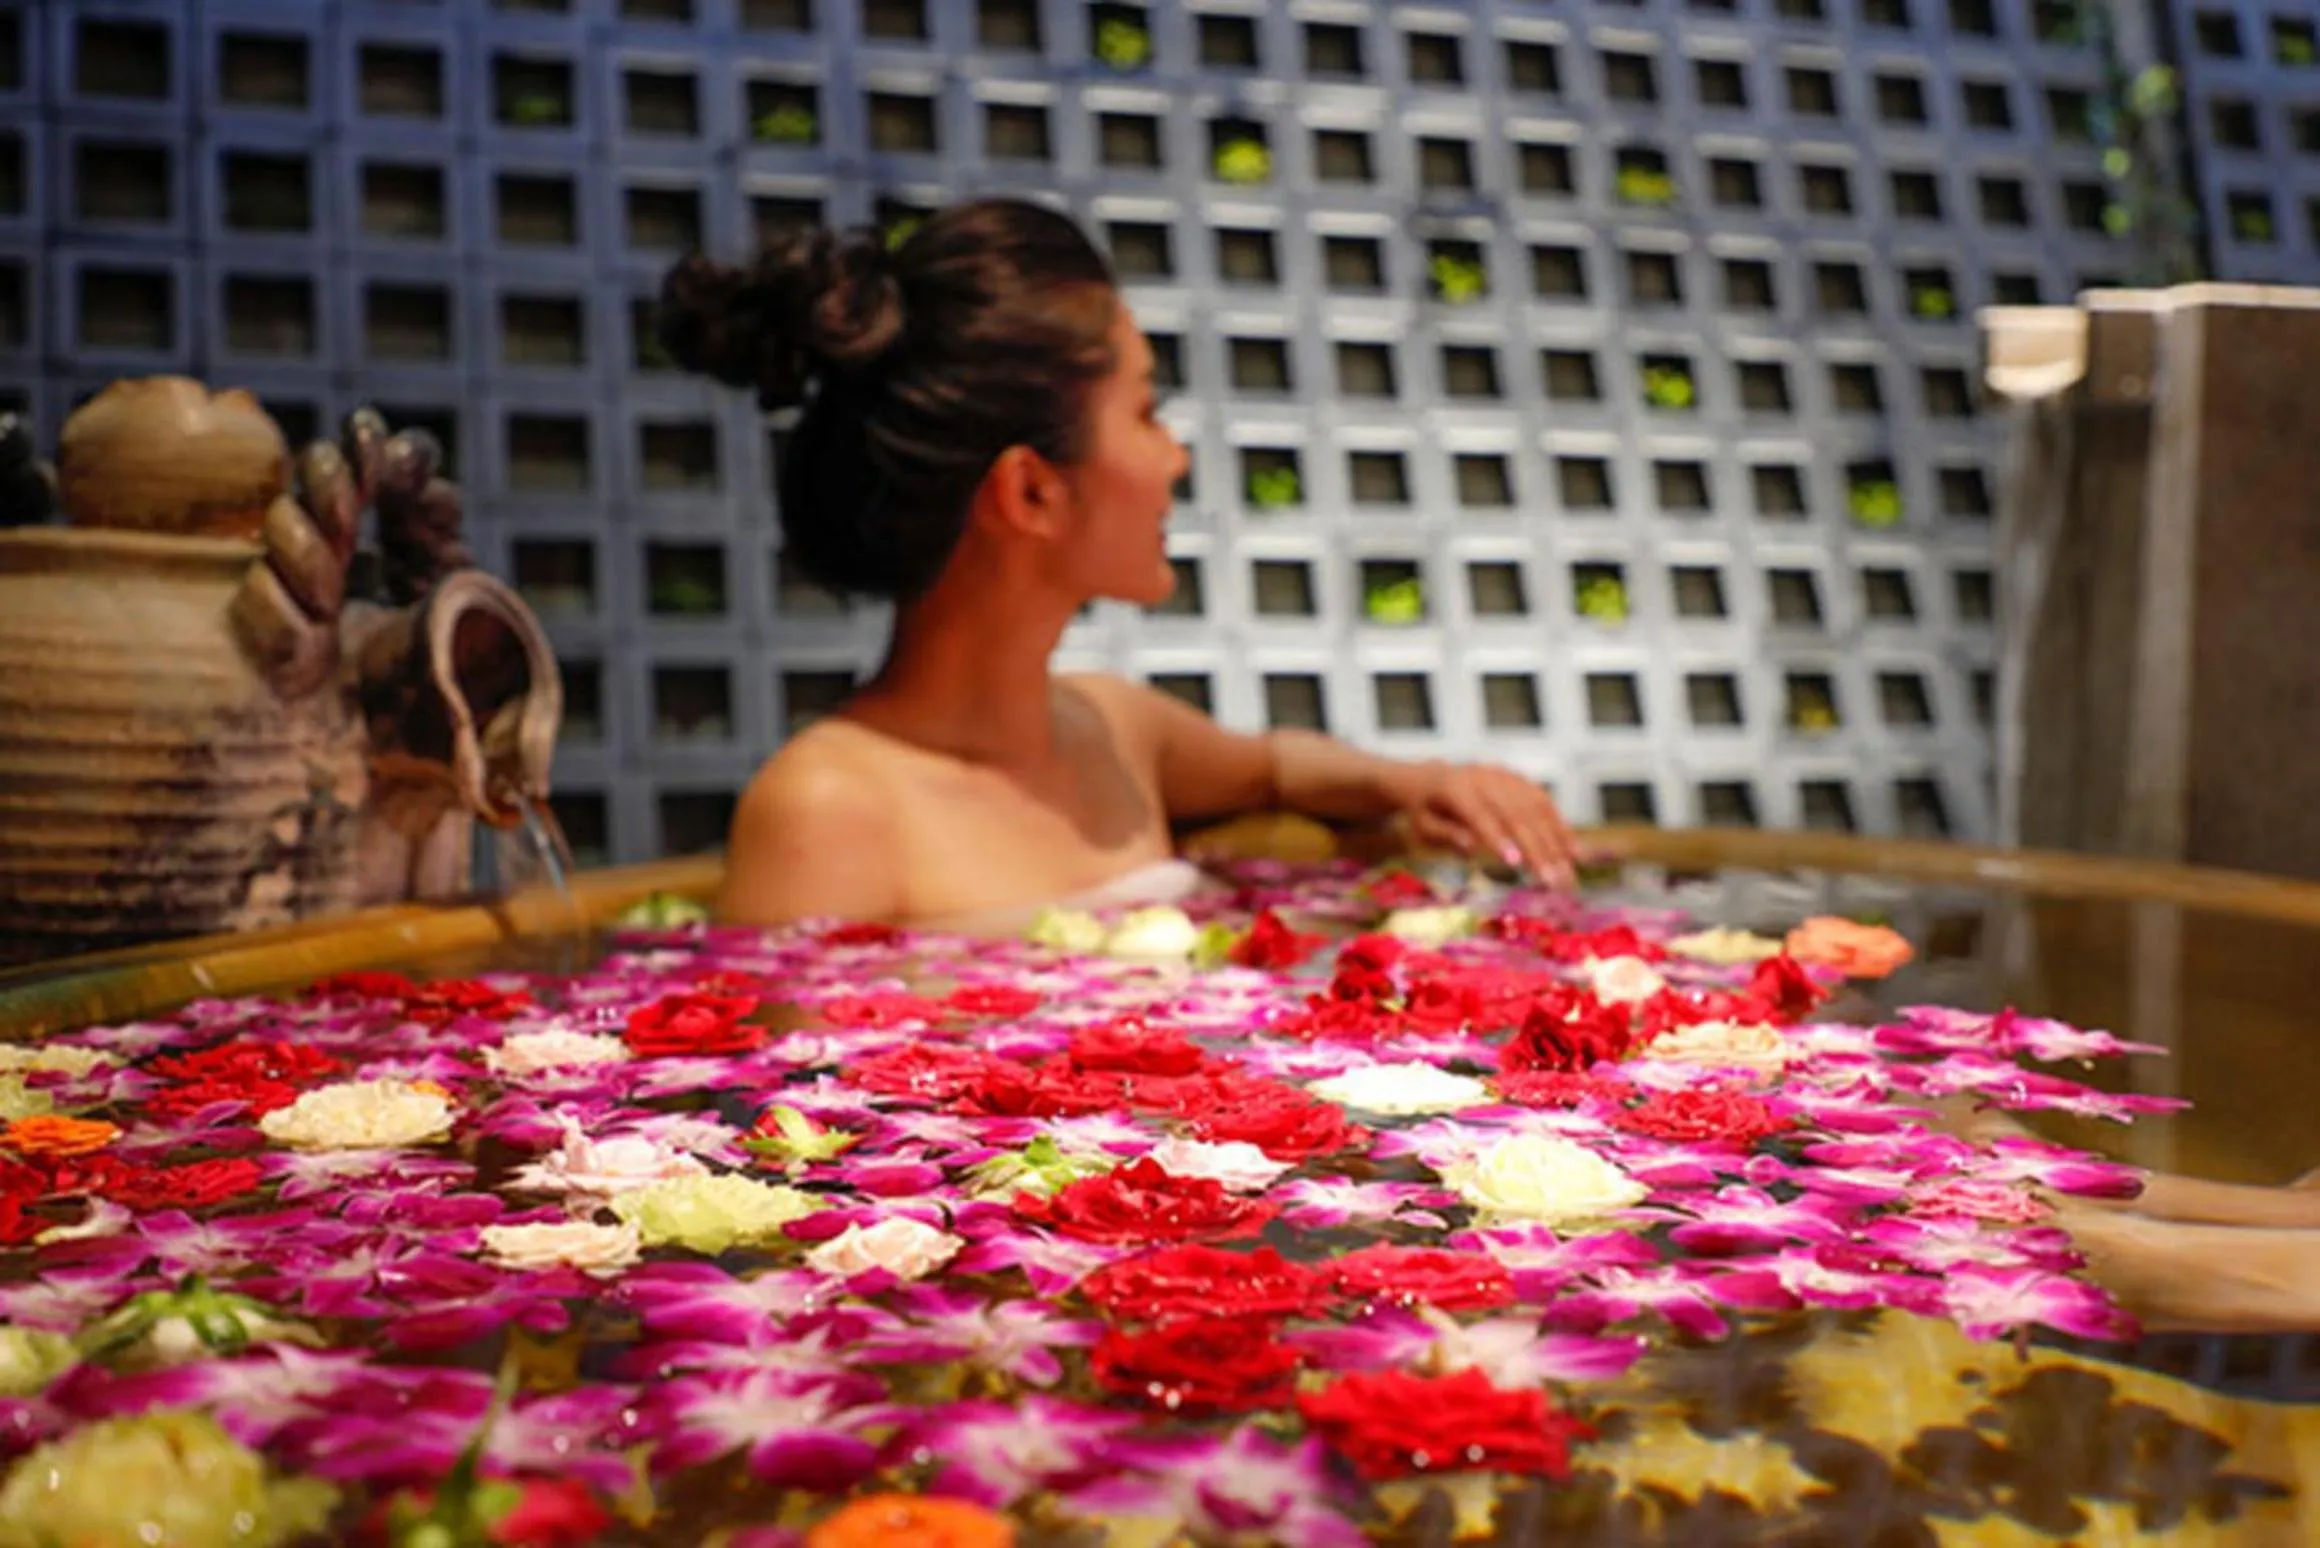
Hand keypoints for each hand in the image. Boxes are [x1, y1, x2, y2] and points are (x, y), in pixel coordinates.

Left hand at [1391, 761, 1578, 889]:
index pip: (1480, 815)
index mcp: (1456, 790)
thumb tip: (1470, 845)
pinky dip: (1561, 828)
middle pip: (1516, 815)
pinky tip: (1575, 852)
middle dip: (1537, 851)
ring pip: (1537, 810)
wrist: (1433, 778)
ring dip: (1556, 844)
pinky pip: (1545, 804)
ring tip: (1568, 875)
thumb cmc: (1426, 811)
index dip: (1498, 837)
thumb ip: (1444, 834)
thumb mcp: (1423, 826)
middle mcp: (1486, 780)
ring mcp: (1506, 778)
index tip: (1516, 863)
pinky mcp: (1520, 782)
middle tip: (1554, 883)